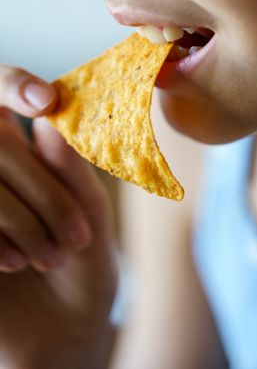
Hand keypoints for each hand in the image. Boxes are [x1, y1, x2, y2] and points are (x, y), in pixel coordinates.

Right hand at [0, 65, 117, 367]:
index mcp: (27, 157)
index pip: (3, 95)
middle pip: (2, 147)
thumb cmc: (83, 264)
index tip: (45, 101)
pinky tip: (13, 264)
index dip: (15, 85)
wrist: (61, 329)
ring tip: (51, 257)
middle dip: (44, 192)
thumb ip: (71, 170)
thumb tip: (52, 120)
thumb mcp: (90, 214)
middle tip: (74, 238)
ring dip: (21, 219)